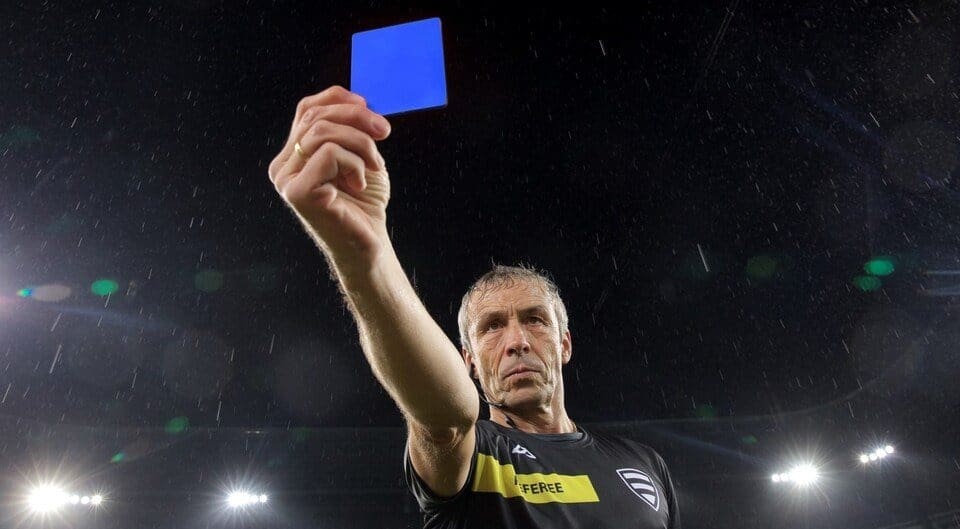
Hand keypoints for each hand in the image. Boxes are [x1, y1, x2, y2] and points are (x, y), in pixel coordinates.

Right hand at [268, 86, 391, 268]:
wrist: (369, 242)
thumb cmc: (364, 203)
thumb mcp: (360, 154)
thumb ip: (351, 127)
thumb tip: (356, 99)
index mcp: (293, 155)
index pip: (306, 109)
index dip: (336, 98)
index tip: (367, 105)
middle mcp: (283, 166)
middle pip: (315, 117)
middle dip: (357, 118)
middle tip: (384, 132)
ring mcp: (285, 180)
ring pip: (322, 132)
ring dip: (360, 144)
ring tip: (372, 167)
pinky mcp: (296, 192)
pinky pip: (328, 154)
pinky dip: (354, 164)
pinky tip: (359, 184)